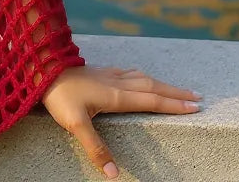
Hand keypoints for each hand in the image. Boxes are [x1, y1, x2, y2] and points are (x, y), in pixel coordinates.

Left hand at [41, 65, 201, 177]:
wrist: (40, 67)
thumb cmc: (58, 95)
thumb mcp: (75, 124)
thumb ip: (96, 148)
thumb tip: (114, 174)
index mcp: (115, 96)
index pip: (151, 101)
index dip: (173, 105)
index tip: (195, 107)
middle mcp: (115, 82)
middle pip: (152, 86)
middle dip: (175, 93)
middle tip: (197, 96)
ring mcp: (106, 74)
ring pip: (141, 77)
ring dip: (161, 83)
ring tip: (176, 88)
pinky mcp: (97, 71)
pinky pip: (127, 72)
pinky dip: (141, 75)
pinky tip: (139, 75)